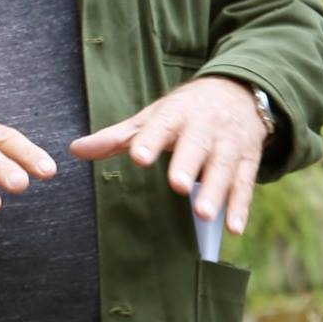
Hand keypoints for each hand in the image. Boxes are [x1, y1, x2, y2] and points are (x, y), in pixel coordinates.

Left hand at [69, 76, 268, 232]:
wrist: (239, 92)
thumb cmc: (184, 112)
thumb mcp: (152, 117)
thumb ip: (116, 137)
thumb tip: (74, 150)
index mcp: (176, 114)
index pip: (161, 125)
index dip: (150, 141)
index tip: (139, 156)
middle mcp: (204, 127)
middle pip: (196, 146)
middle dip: (187, 164)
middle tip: (177, 185)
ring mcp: (229, 144)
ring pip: (223, 168)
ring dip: (216, 191)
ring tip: (204, 215)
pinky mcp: (248, 161)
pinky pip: (245, 185)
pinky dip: (240, 207)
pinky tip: (233, 229)